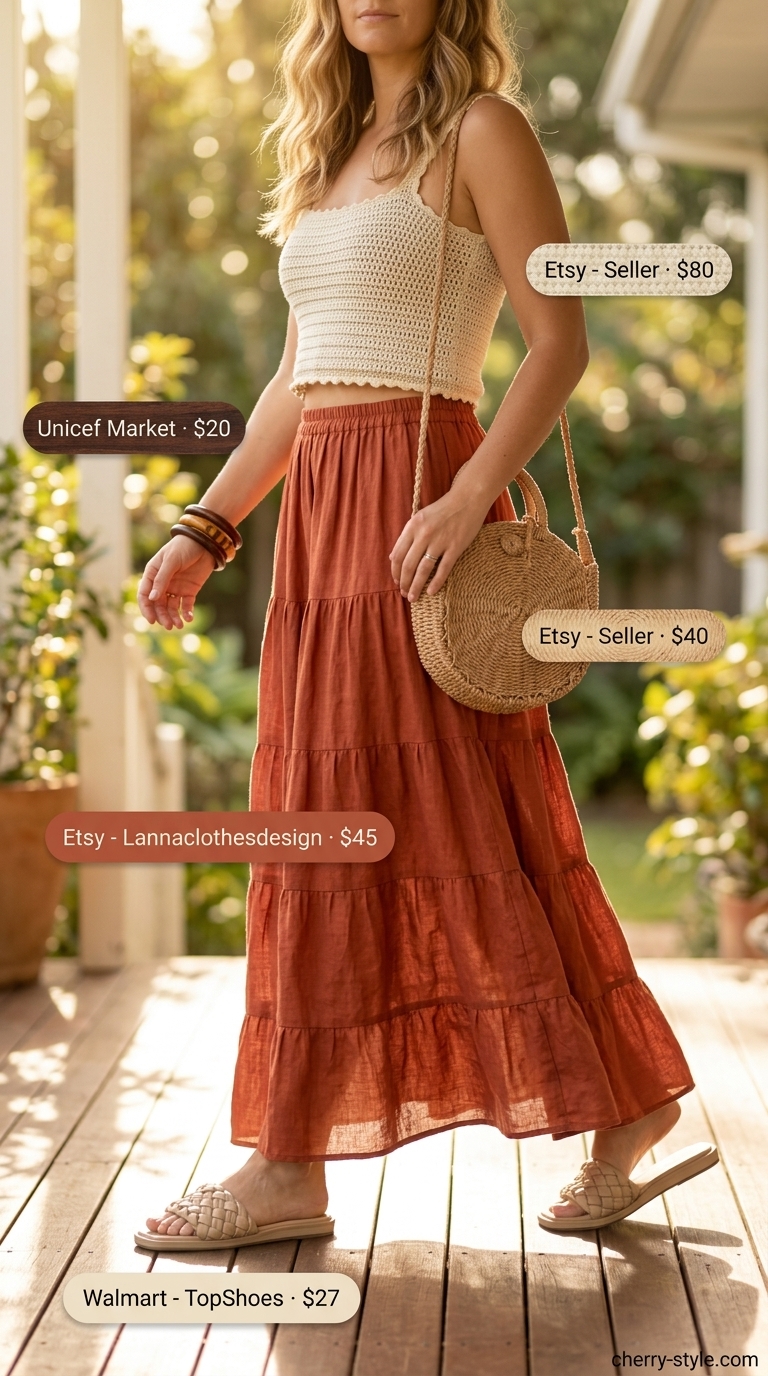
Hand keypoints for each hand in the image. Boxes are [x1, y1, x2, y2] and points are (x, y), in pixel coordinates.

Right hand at [137, 533, 216, 629]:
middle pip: (158, 604)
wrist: (205, 543)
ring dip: (173, 617)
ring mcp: (175, 588)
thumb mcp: (171, 561)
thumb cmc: (183, 547)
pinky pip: (185, 605)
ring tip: (179, 625)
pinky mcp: (189, 591)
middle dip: (162, 616)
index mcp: (152, 574)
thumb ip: (162, 579)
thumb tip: (152, 598)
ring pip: (171, 607)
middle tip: (168, 626)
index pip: (145, 595)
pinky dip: (186, 613)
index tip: (151, 620)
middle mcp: (162, 583)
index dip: (146, 608)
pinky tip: (189, 618)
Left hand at [389, 484, 488, 602]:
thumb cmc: (443, 509)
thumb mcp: (420, 517)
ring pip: (423, 570)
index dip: (395, 572)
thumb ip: (407, 536)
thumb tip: (393, 557)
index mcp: (412, 526)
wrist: (468, 499)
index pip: (397, 554)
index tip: (396, 581)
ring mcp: (440, 541)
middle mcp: (424, 534)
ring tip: (413, 597)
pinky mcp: (455, 547)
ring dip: (416, 586)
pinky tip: (431, 592)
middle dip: (404, 583)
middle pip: (408, 565)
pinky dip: (435, 583)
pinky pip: (443, 569)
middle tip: (403, 593)